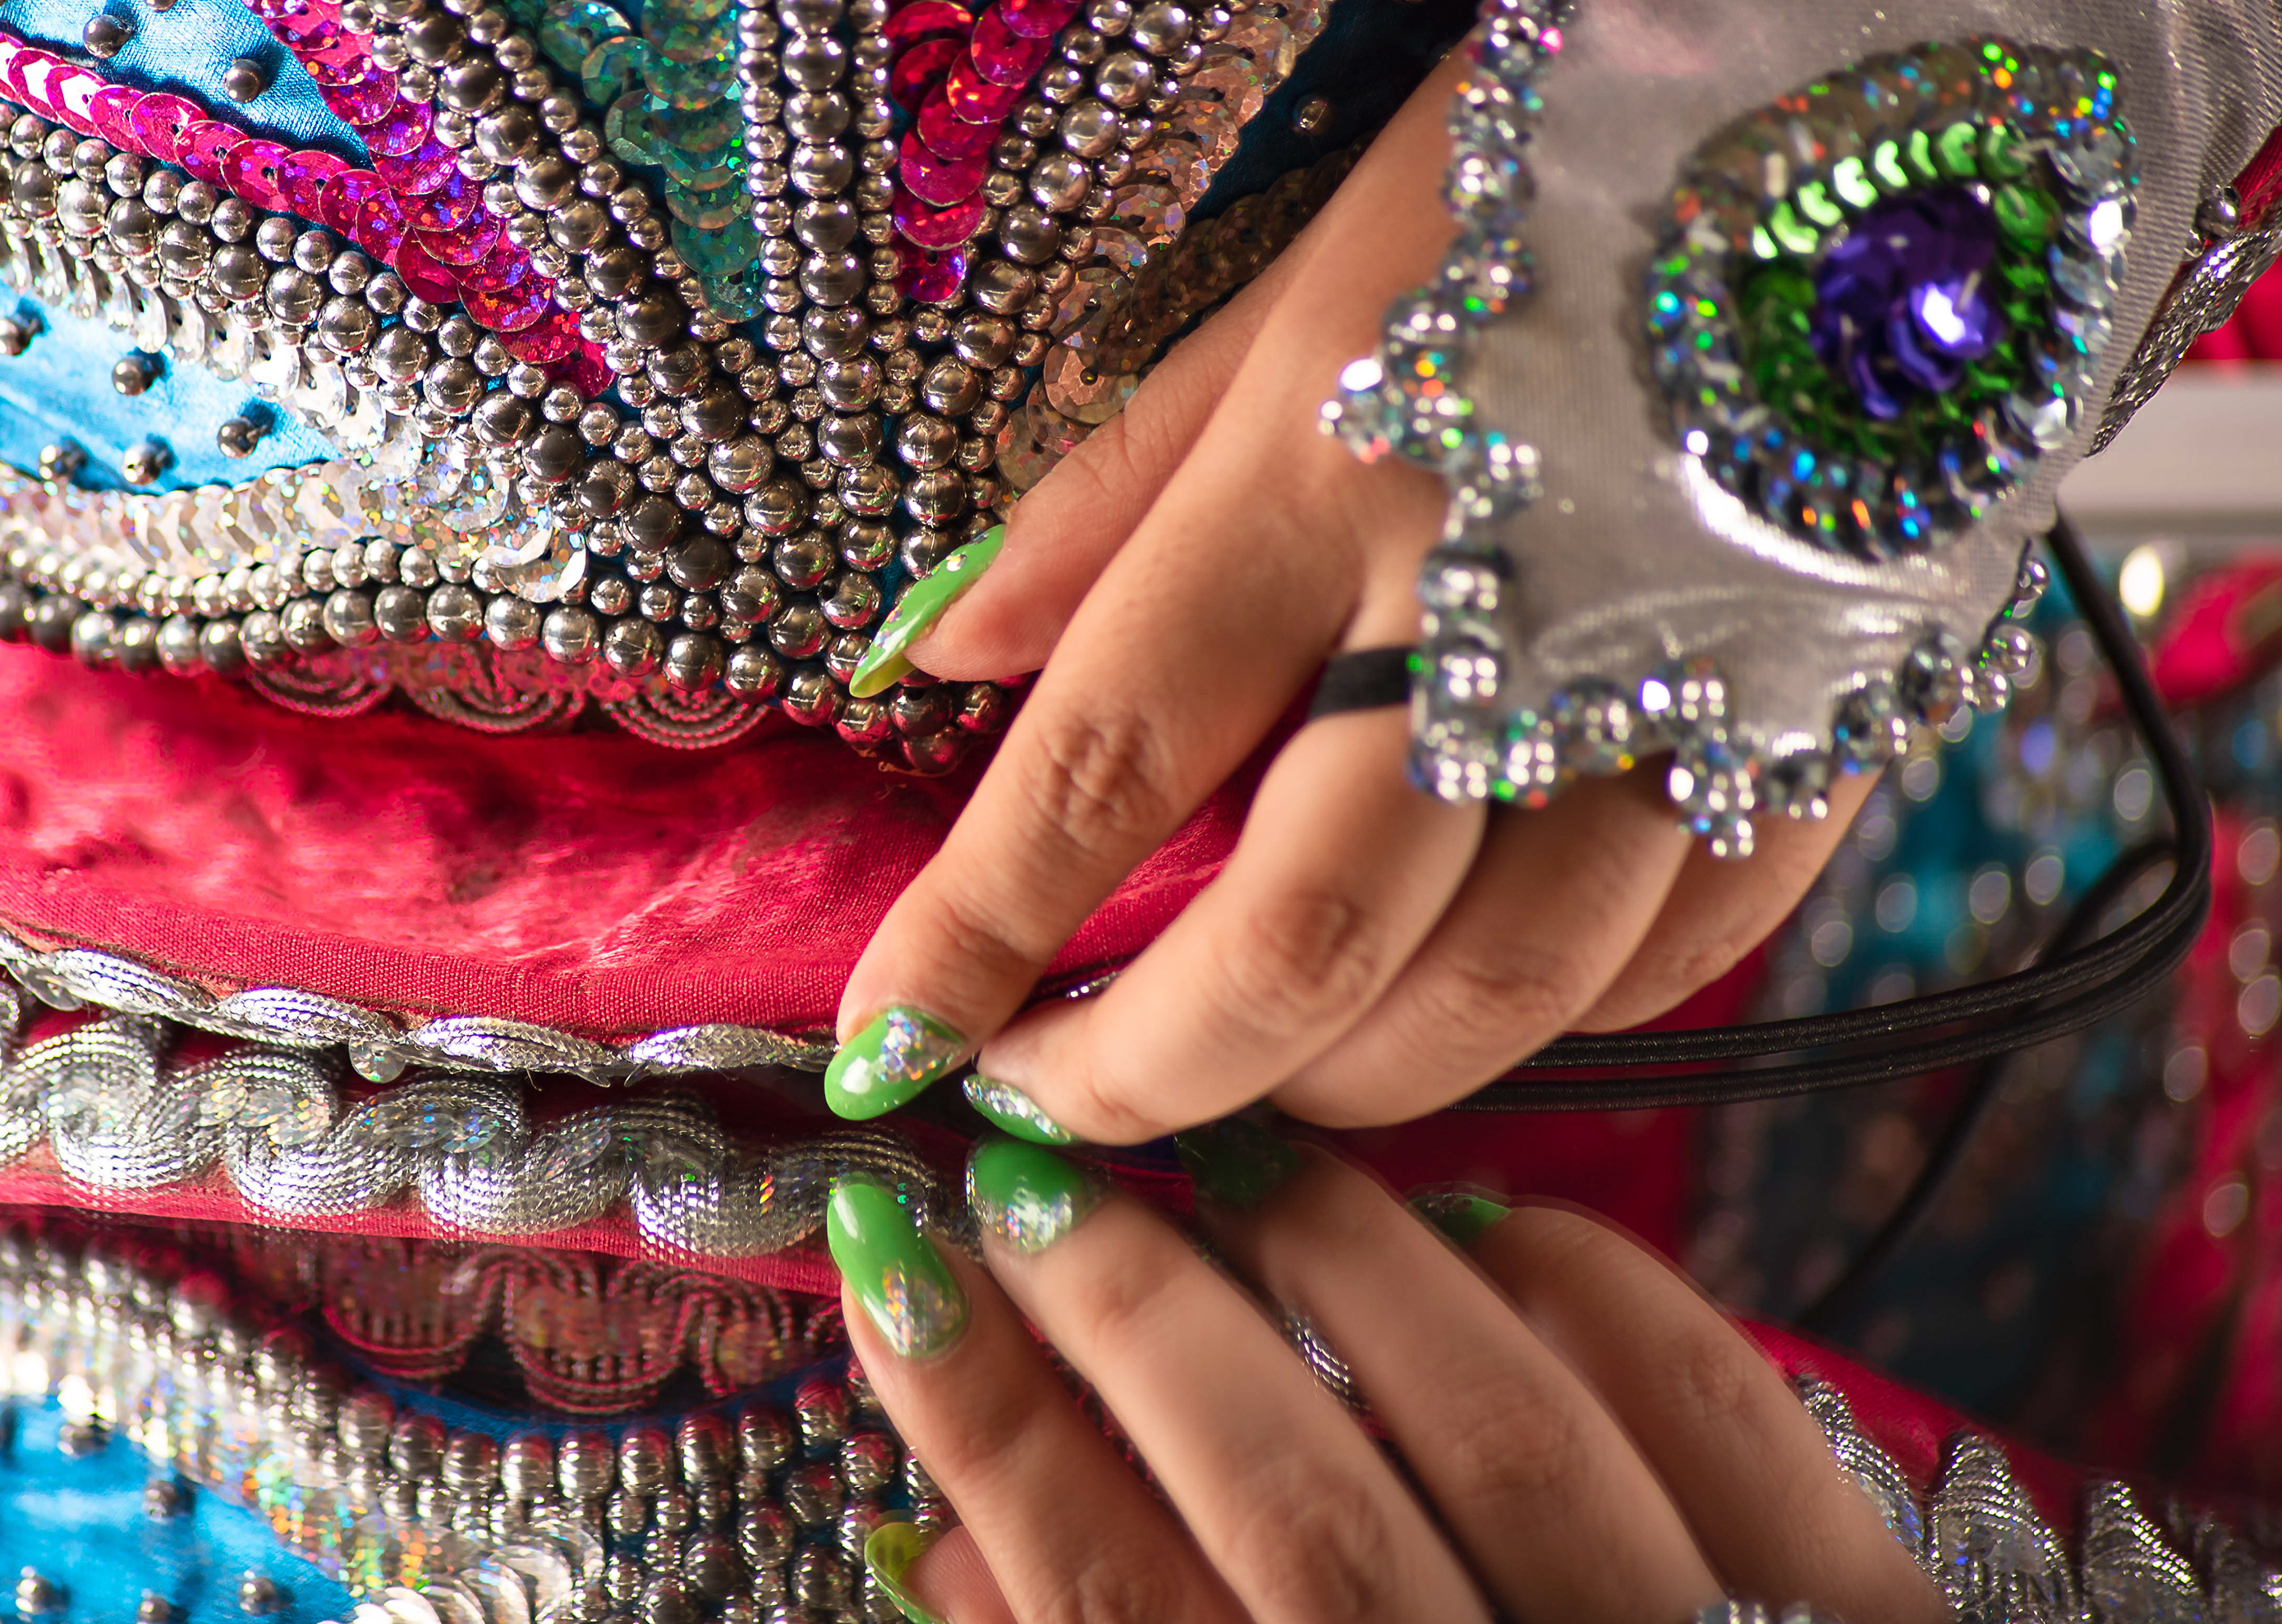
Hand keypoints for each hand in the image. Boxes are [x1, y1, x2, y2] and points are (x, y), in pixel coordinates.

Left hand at [827, 61, 1866, 1138]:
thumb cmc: (1539, 146)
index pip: (1112, 756)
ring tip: (1231, 1062)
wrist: (1887, 59)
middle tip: (1047, 1096)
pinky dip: (1549, 1018)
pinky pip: (1680, 952)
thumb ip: (1111, 487)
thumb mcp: (1282, 269)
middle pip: (1307, 936)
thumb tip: (937, 652)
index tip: (877, 1044)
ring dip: (1339, 1076)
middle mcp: (1515, 585)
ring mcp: (1696, 668)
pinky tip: (1450, 992)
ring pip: (1504, 992)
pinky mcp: (1839, 712)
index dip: (974, 935)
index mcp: (1339, 454)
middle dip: (1145, 1072)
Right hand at [829, 1133, 1946, 1623]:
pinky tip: (1476, 1222)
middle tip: (1032, 1175)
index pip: (1107, 1601)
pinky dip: (1575, 1278)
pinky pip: (1699, 1394)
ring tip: (1226, 1164)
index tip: (892, 1261)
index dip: (984, 1419)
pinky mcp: (1851, 1612)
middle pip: (1285, 1499)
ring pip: (1485, 1415)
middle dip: (1127, 1306)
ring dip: (1329, 1255)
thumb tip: (937, 1541)